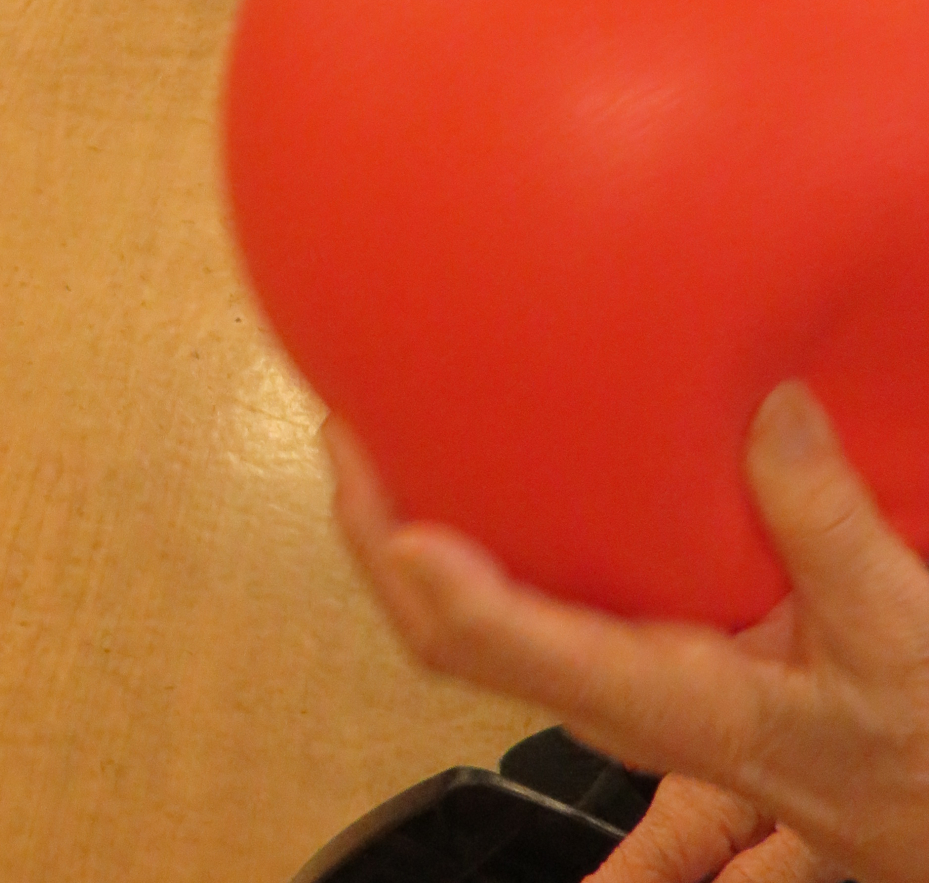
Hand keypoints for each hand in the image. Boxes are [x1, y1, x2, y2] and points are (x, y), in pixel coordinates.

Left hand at [325, 382, 928, 882]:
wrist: (926, 807)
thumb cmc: (911, 738)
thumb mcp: (898, 633)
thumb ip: (832, 526)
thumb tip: (769, 408)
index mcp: (678, 704)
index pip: (525, 657)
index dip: (449, 596)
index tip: (402, 525)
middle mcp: (622, 700)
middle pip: (455, 644)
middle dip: (382, 545)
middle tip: (344, 433)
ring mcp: (616, 687)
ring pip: (472, 630)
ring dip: (407, 542)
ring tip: (373, 434)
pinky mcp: (631, 661)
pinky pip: (520, 606)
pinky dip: (469, 542)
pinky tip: (465, 472)